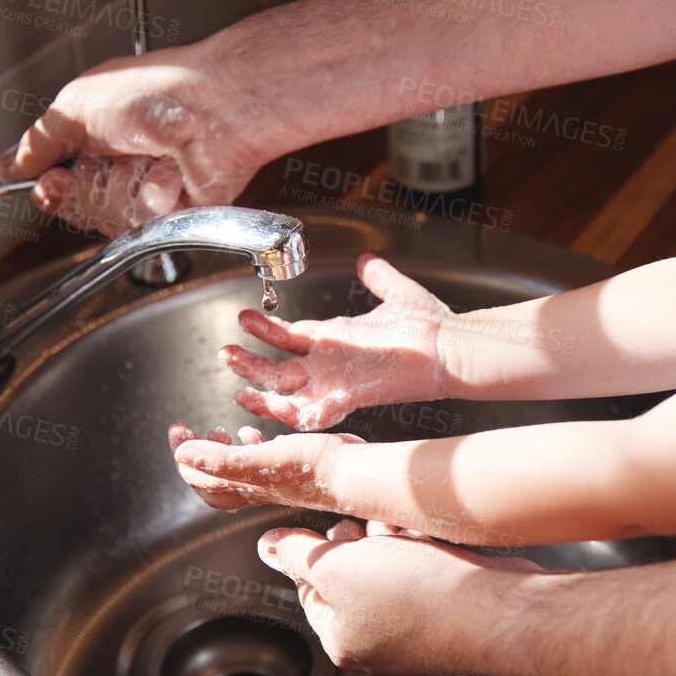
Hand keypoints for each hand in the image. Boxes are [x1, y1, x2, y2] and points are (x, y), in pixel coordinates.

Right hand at [0, 47, 269, 237]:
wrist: (216, 110)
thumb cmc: (156, 92)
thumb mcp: (76, 107)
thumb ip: (38, 141)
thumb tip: (7, 163)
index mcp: (92, 133)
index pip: (54, 180)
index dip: (49, 187)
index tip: (49, 181)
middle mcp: (117, 162)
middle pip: (78, 207)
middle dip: (87, 190)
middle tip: (102, 166)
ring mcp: (146, 188)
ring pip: (110, 219)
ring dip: (123, 188)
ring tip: (149, 158)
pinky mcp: (173, 212)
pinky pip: (144, 225)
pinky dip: (154, 197)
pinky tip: (172, 173)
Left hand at [167, 423, 365, 511]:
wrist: (352, 473)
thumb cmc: (311, 468)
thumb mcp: (260, 460)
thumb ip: (221, 460)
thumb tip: (182, 455)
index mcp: (243, 488)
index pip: (199, 478)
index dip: (182, 456)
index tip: (177, 430)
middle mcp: (255, 487)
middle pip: (212, 479)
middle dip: (195, 455)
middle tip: (186, 431)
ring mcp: (272, 479)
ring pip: (235, 470)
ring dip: (220, 451)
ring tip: (218, 431)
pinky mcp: (290, 467)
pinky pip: (260, 460)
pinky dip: (249, 446)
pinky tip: (253, 432)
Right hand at [223, 253, 453, 431]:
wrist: (451, 347)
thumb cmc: (430, 326)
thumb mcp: (397, 293)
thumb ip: (379, 278)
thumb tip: (367, 261)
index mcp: (337, 340)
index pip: (290, 337)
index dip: (265, 330)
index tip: (243, 317)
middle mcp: (331, 364)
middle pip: (278, 367)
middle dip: (249, 361)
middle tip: (224, 352)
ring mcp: (338, 382)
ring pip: (287, 392)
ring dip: (261, 391)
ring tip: (236, 385)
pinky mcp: (349, 395)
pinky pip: (312, 412)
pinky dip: (291, 414)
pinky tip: (270, 407)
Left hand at [257, 520, 542, 675]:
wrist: (496, 611)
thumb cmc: (418, 594)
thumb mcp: (338, 564)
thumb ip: (297, 553)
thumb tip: (268, 547)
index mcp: (345, 644)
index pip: (311, 592)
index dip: (316, 552)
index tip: (332, 528)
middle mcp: (381, 650)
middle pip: (353, 585)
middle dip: (357, 546)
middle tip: (366, 527)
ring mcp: (420, 638)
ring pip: (391, 579)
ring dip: (390, 547)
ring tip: (399, 530)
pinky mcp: (453, 621)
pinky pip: (427, 581)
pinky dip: (424, 556)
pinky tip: (429, 540)